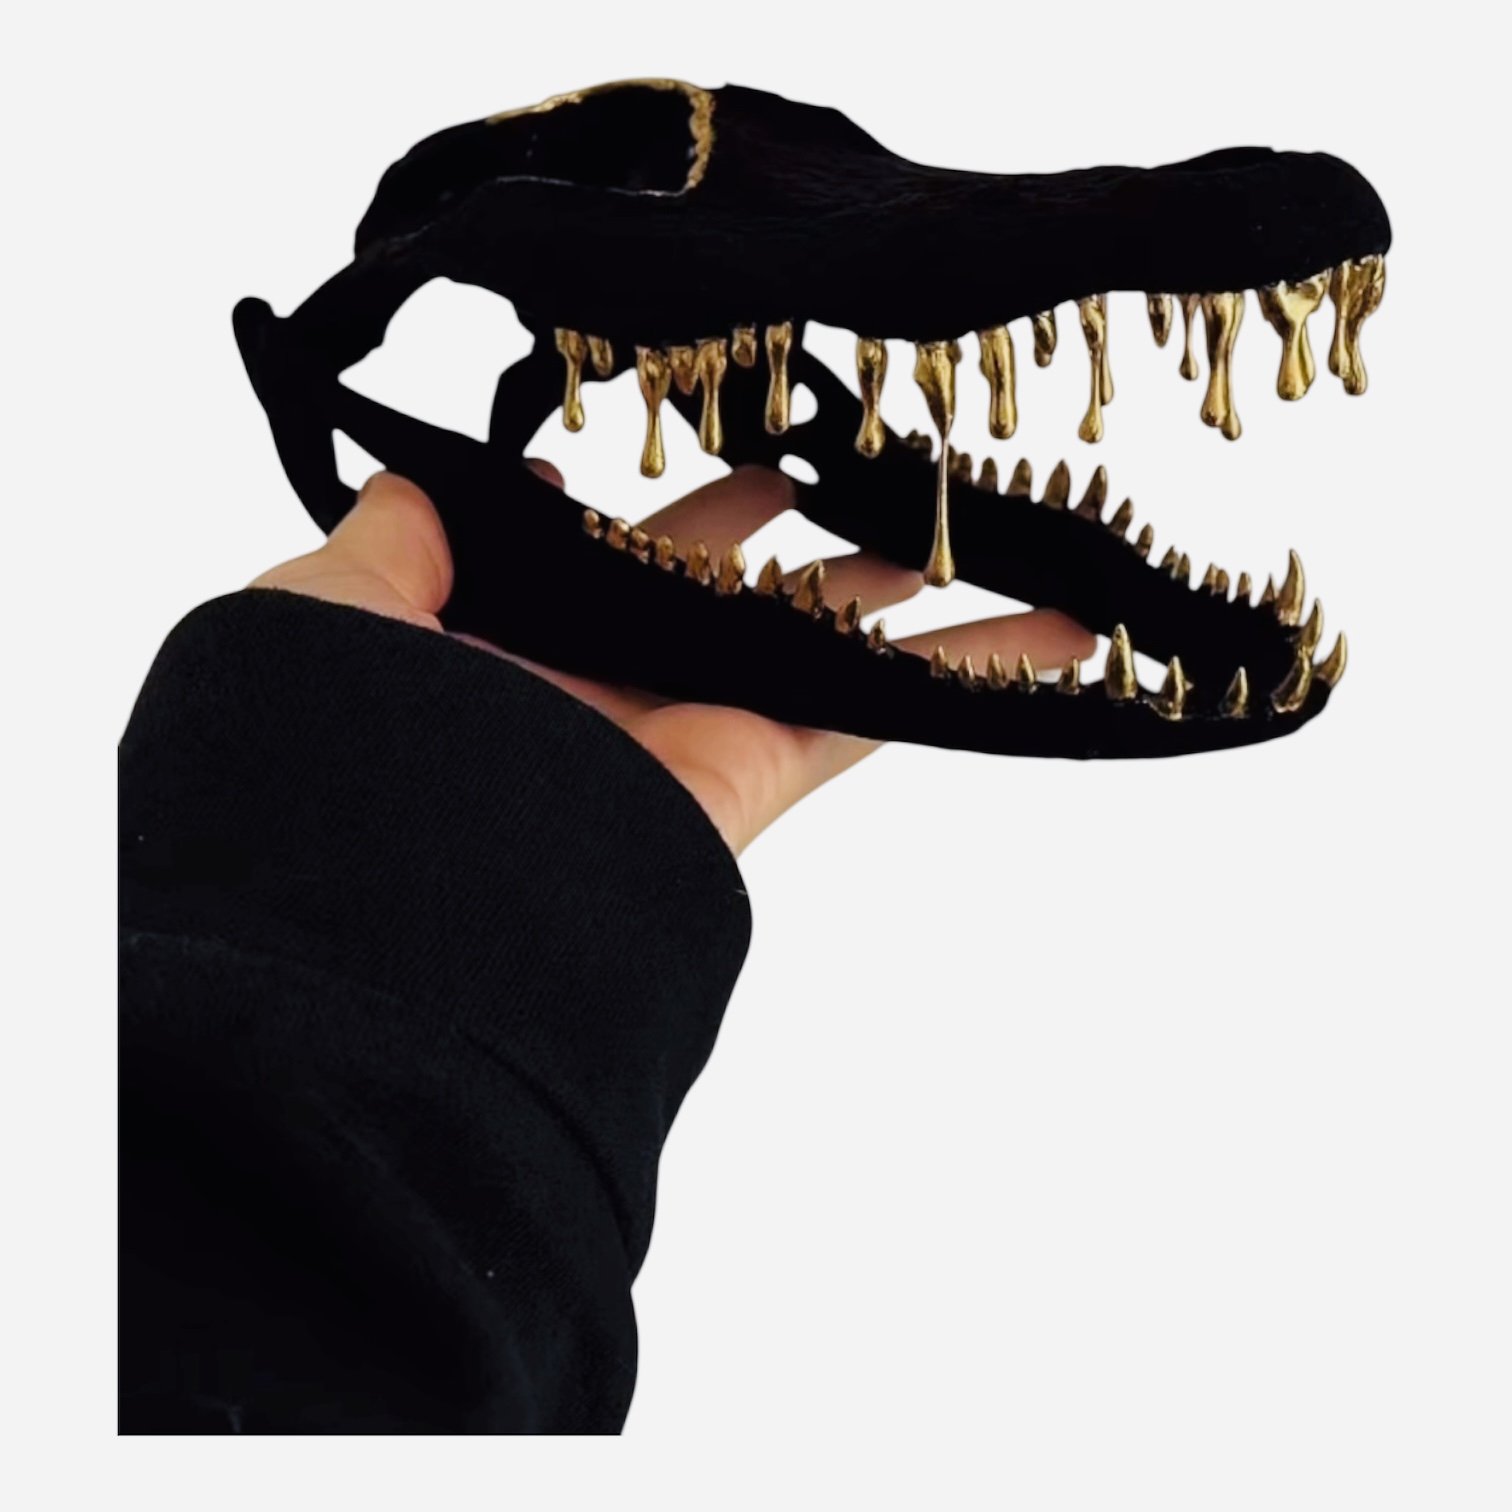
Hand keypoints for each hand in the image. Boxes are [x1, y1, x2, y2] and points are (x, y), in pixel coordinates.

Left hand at [253, 468, 1093, 852]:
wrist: (386, 904)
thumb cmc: (336, 745)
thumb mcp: (328, 606)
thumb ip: (392, 540)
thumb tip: (449, 481)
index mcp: (524, 652)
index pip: (622, 561)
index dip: (677, 509)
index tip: (724, 451)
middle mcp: (618, 693)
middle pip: (741, 598)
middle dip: (807, 542)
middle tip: (874, 480)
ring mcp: (695, 730)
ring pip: (828, 648)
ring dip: (917, 601)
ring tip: (997, 544)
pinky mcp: (758, 769)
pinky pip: (872, 713)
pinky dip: (964, 678)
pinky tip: (1046, 638)